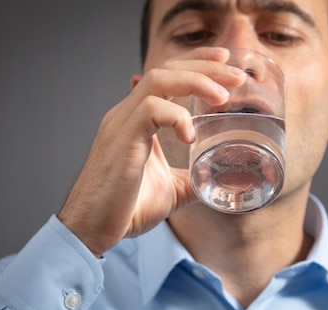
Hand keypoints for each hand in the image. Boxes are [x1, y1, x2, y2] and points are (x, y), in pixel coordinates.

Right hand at [57, 48, 245, 256]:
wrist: (91, 230)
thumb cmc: (126, 209)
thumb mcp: (171, 190)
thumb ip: (192, 178)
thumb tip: (218, 181)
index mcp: (137, 120)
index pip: (166, 75)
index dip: (197, 63)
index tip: (225, 61)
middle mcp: (127, 114)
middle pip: (165, 69)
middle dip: (204, 65)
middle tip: (235, 74)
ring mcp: (122, 124)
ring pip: (157, 80)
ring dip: (195, 81)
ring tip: (222, 97)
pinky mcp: (122, 140)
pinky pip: (150, 110)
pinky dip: (176, 115)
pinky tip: (191, 133)